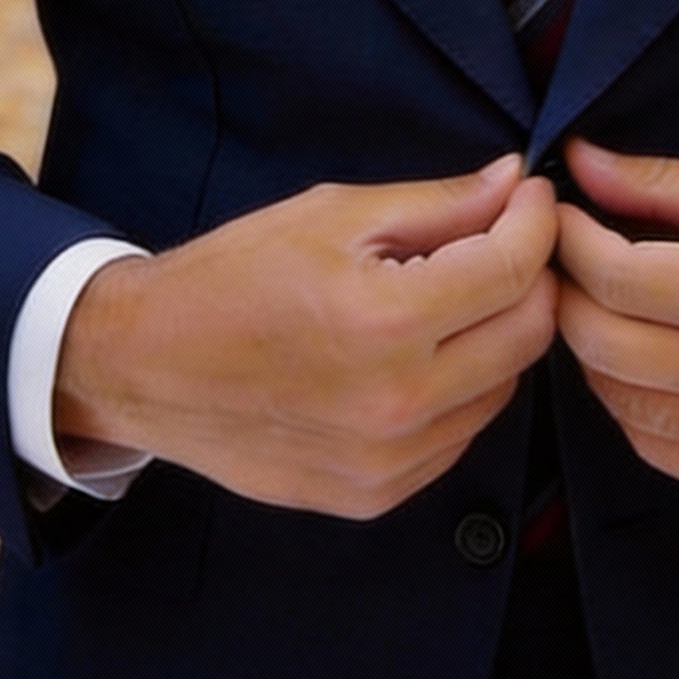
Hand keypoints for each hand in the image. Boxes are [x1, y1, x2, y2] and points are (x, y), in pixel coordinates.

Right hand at [53, 156, 558, 519]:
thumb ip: (437, 204)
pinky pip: (459, 435)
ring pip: (503, 389)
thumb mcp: (332, 216)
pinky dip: (459, 390)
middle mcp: (396, 402)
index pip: (513, 270)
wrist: (142, 367)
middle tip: (501, 242)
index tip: (530, 197)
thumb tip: (515, 183)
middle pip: (528, 334)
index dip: (535, 222)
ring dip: (496, 336)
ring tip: (449, 299)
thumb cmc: (231, 278)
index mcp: (384, 321)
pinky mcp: (375, 495)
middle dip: (529, 277)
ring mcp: (388, 461)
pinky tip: (417, 356)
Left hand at [553, 140, 678, 501]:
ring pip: (624, 406)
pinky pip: (667, 454)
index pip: (613, 276)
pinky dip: (636, 412)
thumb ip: (670, 184)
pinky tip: (643, 371)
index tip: (561, 217)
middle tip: (567, 265)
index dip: (569, 240)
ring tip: (603, 312)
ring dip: (596, 356)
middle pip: (603, 345)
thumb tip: (582, 163)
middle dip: (568, 296)